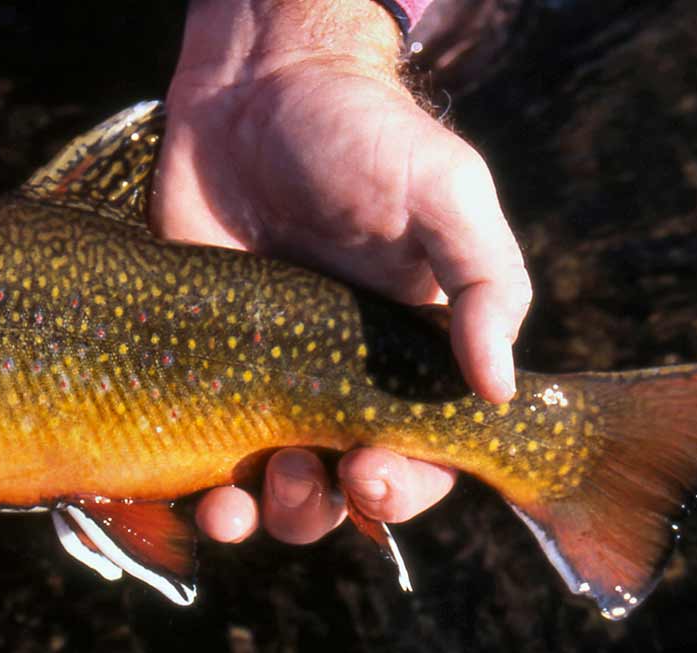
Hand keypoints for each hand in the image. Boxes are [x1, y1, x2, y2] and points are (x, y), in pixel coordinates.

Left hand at [154, 0, 531, 544]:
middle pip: (344, 490)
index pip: (423, 454)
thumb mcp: (444, 191)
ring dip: (266, 514)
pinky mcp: (198, 371)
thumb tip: (501, 389)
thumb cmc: (360, 135)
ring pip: (274, 488)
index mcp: (410, 357)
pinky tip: (195, 494)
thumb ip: (485, 281)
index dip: (407, 484)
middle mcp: (341, 383)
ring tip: (240, 500)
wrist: (249, 94)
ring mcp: (265, 381)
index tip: (374, 474)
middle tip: (312, 478)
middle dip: (329, 507)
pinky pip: (203, 455)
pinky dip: (201, 489)